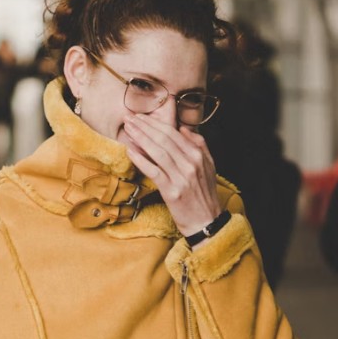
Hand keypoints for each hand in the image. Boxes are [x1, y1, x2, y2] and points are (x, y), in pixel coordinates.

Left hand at [122, 113, 221, 236]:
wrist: (206, 221)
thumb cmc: (204, 194)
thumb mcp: (209, 166)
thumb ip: (199, 145)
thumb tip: (183, 128)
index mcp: (198, 155)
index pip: (173, 133)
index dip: (155, 123)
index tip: (141, 117)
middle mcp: (190, 164)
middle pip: (163, 139)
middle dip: (144, 127)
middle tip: (129, 118)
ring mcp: (181, 177)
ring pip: (157, 152)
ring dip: (140, 138)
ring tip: (128, 129)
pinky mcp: (171, 191)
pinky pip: (153, 171)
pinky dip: (141, 159)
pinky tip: (130, 150)